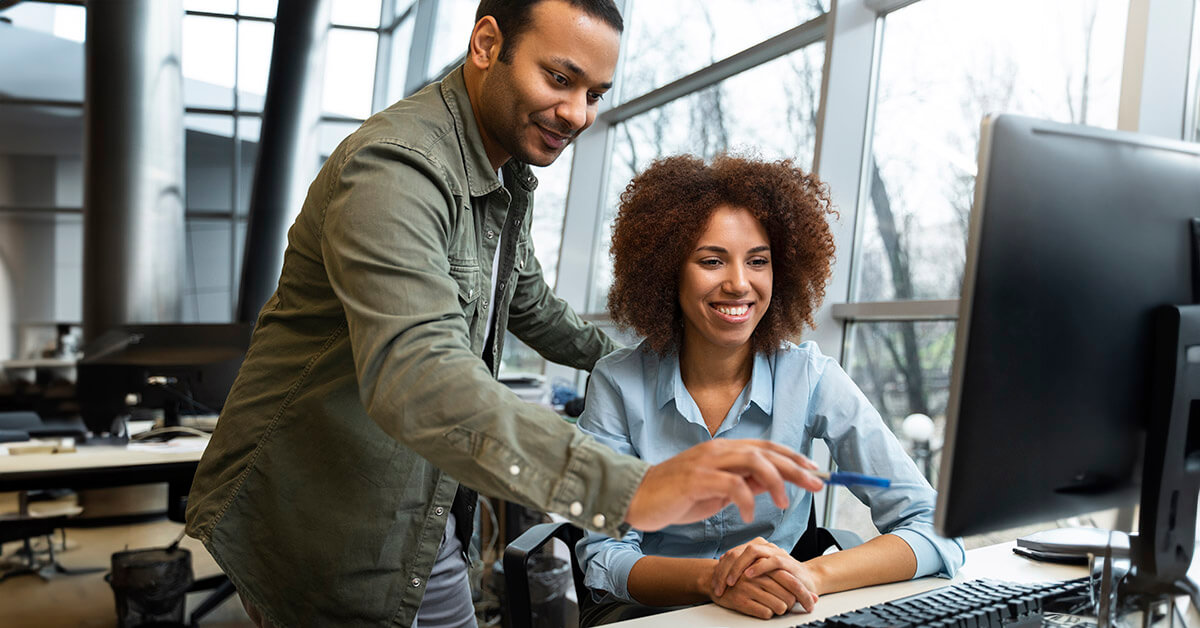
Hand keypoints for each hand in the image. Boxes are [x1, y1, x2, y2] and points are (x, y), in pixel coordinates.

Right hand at [624, 439, 822, 531]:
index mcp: (723, 451)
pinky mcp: (696, 479)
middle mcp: (718, 450)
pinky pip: (731, 484)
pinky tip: (749, 513)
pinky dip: (746, 498)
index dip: (793, 458)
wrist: (637, 498)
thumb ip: (741, 484)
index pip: (766, 448)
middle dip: (795, 468)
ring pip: (753, 461)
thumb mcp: (716, 491)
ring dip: (776, 481)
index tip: (814, 470)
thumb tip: (770, 484)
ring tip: (785, 501)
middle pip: (766, 452)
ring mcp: (706, 462)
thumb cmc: (675, 496)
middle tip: (816, 483)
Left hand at [712, 537, 818, 612]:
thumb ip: (742, 567)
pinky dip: (759, 567)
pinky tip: (749, 575)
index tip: (714, 584)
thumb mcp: (757, 572)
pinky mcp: (786, 561)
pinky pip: (771, 560)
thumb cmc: (778, 577)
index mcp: (755, 548)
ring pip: (752, 551)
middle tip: (719, 586)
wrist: (805, 580)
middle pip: (738, 551)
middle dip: (726, 569)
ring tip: (730, 581)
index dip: (721, 569)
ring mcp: (775, 552)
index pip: (732, 553)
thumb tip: (720, 566)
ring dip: (739, 566)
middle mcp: (764, 546)